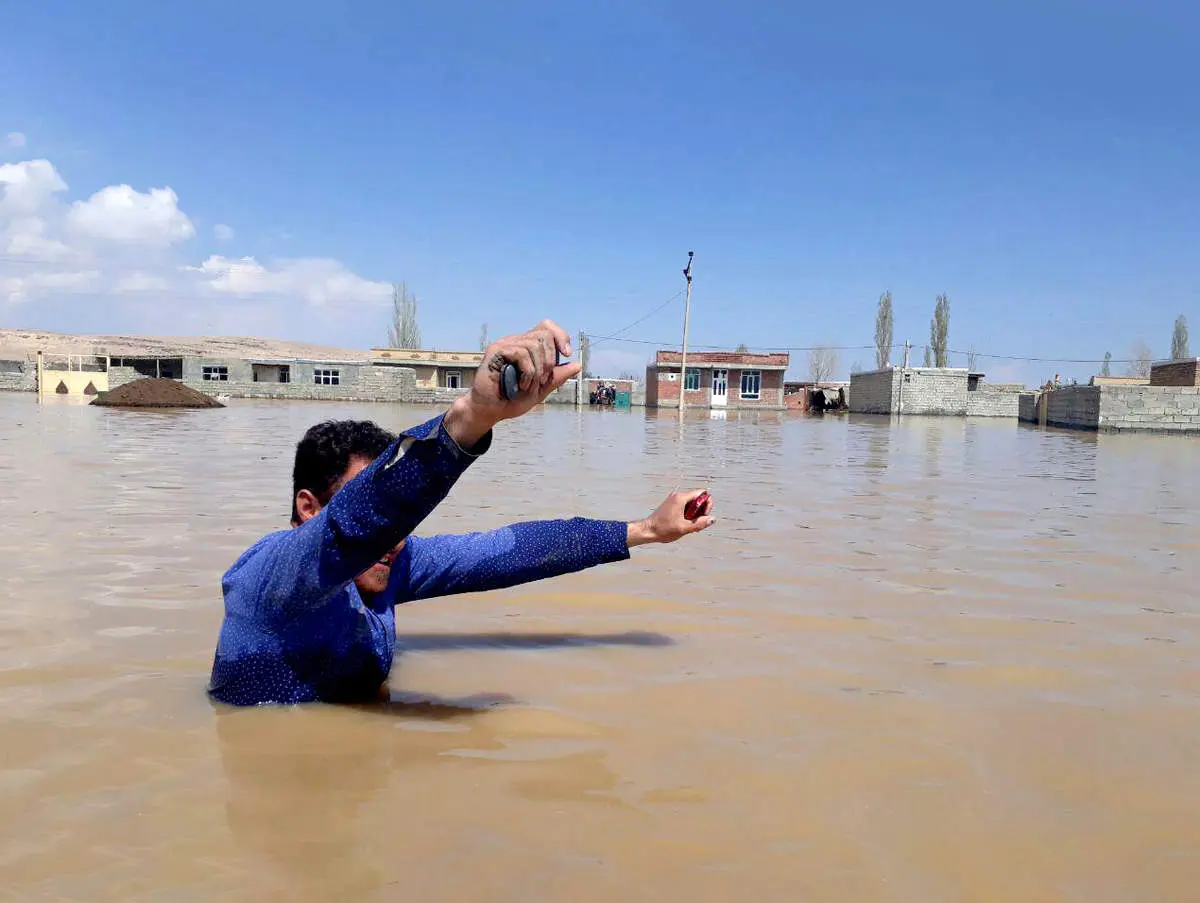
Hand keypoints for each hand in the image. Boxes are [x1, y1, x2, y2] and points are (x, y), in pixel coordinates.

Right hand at [443, 319, 580, 446]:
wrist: (490, 411)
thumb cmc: (511, 400)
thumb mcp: (541, 389)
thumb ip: (557, 377)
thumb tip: (577, 365)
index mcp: (527, 347)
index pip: (547, 327)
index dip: (560, 336)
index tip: (567, 354)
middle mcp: (516, 342)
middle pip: (544, 333)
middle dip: (550, 359)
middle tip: (542, 380)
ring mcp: (505, 345)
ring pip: (533, 344)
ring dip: (538, 370)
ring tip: (529, 386)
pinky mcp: (496, 351)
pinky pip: (521, 353)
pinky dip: (527, 372)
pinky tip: (521, 385)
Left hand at [627, 489, 715, 546]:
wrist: (647, 530)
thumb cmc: (663, 529)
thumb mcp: (684, 528)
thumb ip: (700, 523)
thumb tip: (712, 519)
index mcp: (681, 498)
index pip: (702, 493)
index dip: (707, 504)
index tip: (703, 516)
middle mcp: (677, 496)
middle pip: (697, 499)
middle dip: (701, 511)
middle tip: (697, 523)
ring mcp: (674, 500)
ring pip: (692, 504)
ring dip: (694, 514)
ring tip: (689, 526)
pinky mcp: (671, 505)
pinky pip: (685, 506)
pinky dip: (688, 514)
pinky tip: (684, 525)